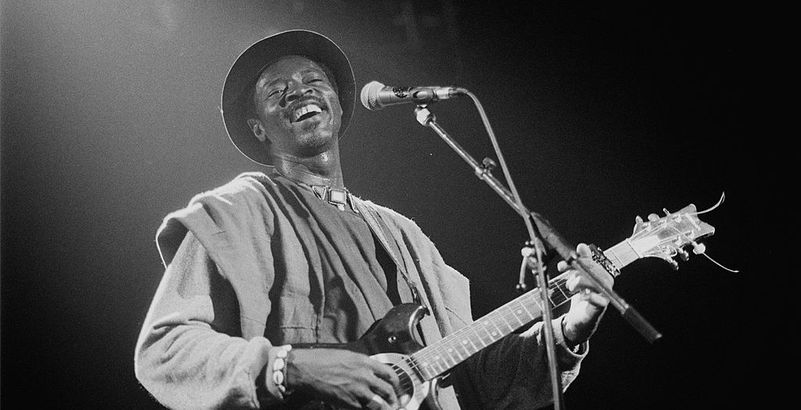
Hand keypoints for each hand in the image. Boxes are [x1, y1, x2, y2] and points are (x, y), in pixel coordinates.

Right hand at [286, 348, 404, 408]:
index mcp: (364, 362)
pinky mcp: (348, 402)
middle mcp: (364, 376)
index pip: (390, 373)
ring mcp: (357, 390)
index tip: (397, 387)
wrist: (306, 369)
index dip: (396, 382)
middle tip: (395, 403)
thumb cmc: (321, 360)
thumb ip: (361, 365)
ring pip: (380, 404)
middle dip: (394, 399)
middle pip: (388, 390)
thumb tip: (370, 372)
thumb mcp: (347, 356)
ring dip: (385, 408)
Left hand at [557, 243, 613, 345]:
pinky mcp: (600, 308)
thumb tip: (582, 246)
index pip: (591, 262)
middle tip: (564, 270)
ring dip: (579, 282)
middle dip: (576, 269)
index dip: (577, 260)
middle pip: (594, 270)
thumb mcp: (577, 276)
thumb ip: (581, 262)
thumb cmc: (580, 296)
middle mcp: (605, 284)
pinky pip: (599, 300)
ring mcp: (604, 296)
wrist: (577, 319)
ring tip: (570, 286)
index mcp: (600, 274)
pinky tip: (582, 296)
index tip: (564, 263)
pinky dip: (589, 296)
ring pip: (595, 282)